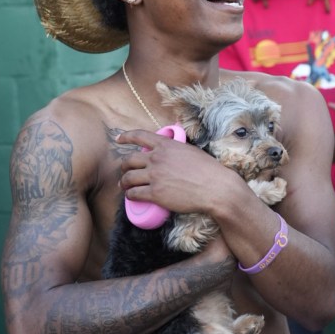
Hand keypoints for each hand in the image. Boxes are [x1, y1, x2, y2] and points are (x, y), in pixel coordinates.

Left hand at [116, 128, 237, 216]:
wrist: (215, 188)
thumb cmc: (208, 170)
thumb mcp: (190, 151)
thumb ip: (176, 149)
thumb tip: (170, 150)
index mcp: (165, 145)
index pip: (139, 136)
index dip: (126, 137)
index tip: (119, 139)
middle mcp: (156, 158)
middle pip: (130, 160)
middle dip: (124, 166)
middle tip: (124, 171)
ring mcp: (154, 176)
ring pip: (128, 178)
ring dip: (124, 183)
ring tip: (124, 186)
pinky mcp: (155, 193)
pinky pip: (135, 194)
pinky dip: (131, 196)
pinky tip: (132, 197)